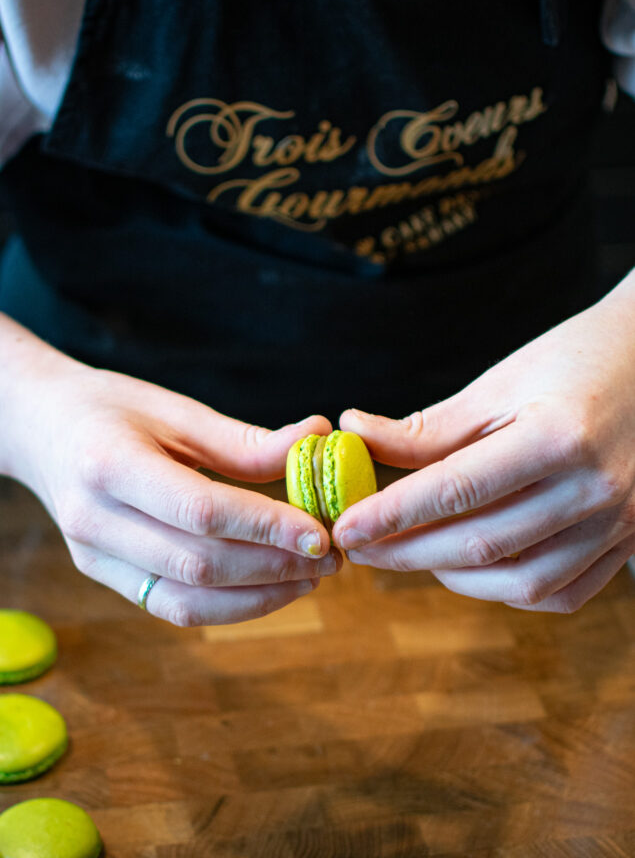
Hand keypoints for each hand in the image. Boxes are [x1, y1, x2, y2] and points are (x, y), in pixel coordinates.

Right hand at [16, 363, 338, 625]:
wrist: (39, 428)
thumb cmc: (111, 409)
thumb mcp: (175, 410)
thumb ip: (243, 440)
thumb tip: (316, 437)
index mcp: (109, 465)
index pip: (200, 511)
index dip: (266, 527)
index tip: (321, 532)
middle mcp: (94, 519)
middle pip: (197, 564)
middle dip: (274, 567)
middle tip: (331, 558)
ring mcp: (91, 555)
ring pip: (185, 600)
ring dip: (257, 597)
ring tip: (309, 578)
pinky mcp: (101, 574)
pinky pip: (169, 606)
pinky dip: (226, 606)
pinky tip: (268, 588)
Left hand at [333, 272, 634, 612]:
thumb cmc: (576, 360)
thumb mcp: (501, 382)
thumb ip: (430, 426)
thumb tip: (356, 435)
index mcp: (558, 436)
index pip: (457, 489)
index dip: (392, 514)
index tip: (345, 527)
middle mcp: (595, 488)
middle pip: (482, 542)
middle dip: (406, 551)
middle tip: (359, 547)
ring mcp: (618, 521)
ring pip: (521, 580)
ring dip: (452, 576)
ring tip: (410, 553)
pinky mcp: (627, 541)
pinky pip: (561, 591)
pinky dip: (507, 588)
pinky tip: (471, 566)